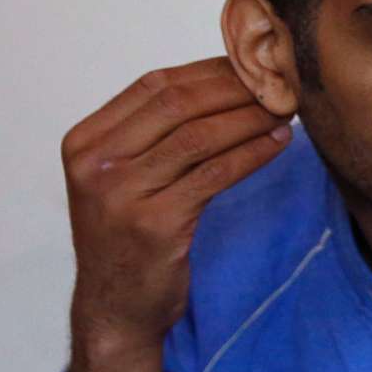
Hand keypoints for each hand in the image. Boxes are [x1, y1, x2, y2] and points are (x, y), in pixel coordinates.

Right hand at [61, 58, 289, 371]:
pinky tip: (278, 143)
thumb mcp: (124, 177)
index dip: (209, 70)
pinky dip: (252, 153)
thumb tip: (222, 81)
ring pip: (200, 136)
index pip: (154, 86)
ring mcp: (122, 192)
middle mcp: (96, 162)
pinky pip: (215, 174)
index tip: (251, 64)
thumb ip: (153, 134)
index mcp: (85, 141)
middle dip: (235, 88)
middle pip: (178, 104)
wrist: (115, 307)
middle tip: (279, 83)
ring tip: (286, 110)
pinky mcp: (156, 223)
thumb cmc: (129, 237)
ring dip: (250, 118)